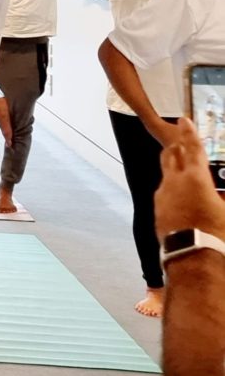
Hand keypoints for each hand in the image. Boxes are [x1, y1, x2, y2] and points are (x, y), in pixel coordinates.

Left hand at [155, 118, 224, 241]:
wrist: (193, 255)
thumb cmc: (218, 232)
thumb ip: (220, 197)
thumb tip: (218, 195)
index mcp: (196, 178)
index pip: (193, 148)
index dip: (189, 133)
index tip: (183, 120)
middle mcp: (175, 182)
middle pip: (171, 156)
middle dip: (177, 147)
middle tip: (180, 141)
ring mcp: (163, 195)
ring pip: (166, 174)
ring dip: (174, 169)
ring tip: (181, 170)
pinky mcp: (157, 209)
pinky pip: (164, 193)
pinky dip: (172, 190)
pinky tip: (179, 197)